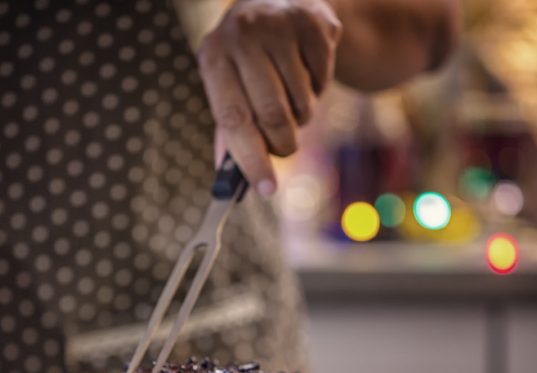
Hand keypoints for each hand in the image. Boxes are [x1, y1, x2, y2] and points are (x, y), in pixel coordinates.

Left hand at [198, 0, 341, 195]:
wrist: (282, 0)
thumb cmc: (250, 58)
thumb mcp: (230, 84)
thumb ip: (230, 129)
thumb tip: (228, 178)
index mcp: (213, 57)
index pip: (233, 119)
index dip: (251, 159)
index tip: (267, 189)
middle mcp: (241, 35)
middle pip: (272, 114)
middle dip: (283, 143)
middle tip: (285, 148)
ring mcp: (278, 25)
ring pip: (302, 101)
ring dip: (302, 114)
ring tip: (292, 96)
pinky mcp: (312, 22)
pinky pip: (323, 80)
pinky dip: (319, 88)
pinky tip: (306, 70)